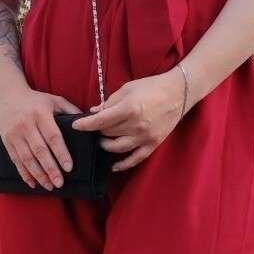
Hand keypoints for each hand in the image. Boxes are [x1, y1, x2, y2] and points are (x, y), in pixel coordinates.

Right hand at [0, 87, 81, 189]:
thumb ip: (71, 110)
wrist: (7, 95)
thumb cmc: (36, 100)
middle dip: (50, 169)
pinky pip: (16, 160)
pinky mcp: (7, 141)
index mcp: (41, 114)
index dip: (61, 153)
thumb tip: (88, 122)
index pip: (53, 136)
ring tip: (49, 186)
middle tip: (60, 183)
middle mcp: (26, 124)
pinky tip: (33, 183)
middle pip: (39, 151)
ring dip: (38, 174)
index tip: (69, 168)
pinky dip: (24, 173)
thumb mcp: (54, 100)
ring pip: (27, 158)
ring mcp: (15, 134)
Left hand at [72, 66, 187, 170]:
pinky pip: (135, 159)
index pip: (100, 121)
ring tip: (102, 140)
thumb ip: (109, 102)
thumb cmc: (151, 87)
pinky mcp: (153, 144)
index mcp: (128, 109)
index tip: (75, 126)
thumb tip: (93, 113)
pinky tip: (114, 166)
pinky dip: (123, 164)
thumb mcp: (127, 89)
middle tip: (94, 127)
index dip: (85, 125)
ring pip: (117, 148)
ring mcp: (145, 137)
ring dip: (106, 145)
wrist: (178, 93)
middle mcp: (136, 125)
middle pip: (107, 134)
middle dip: (98, 131)